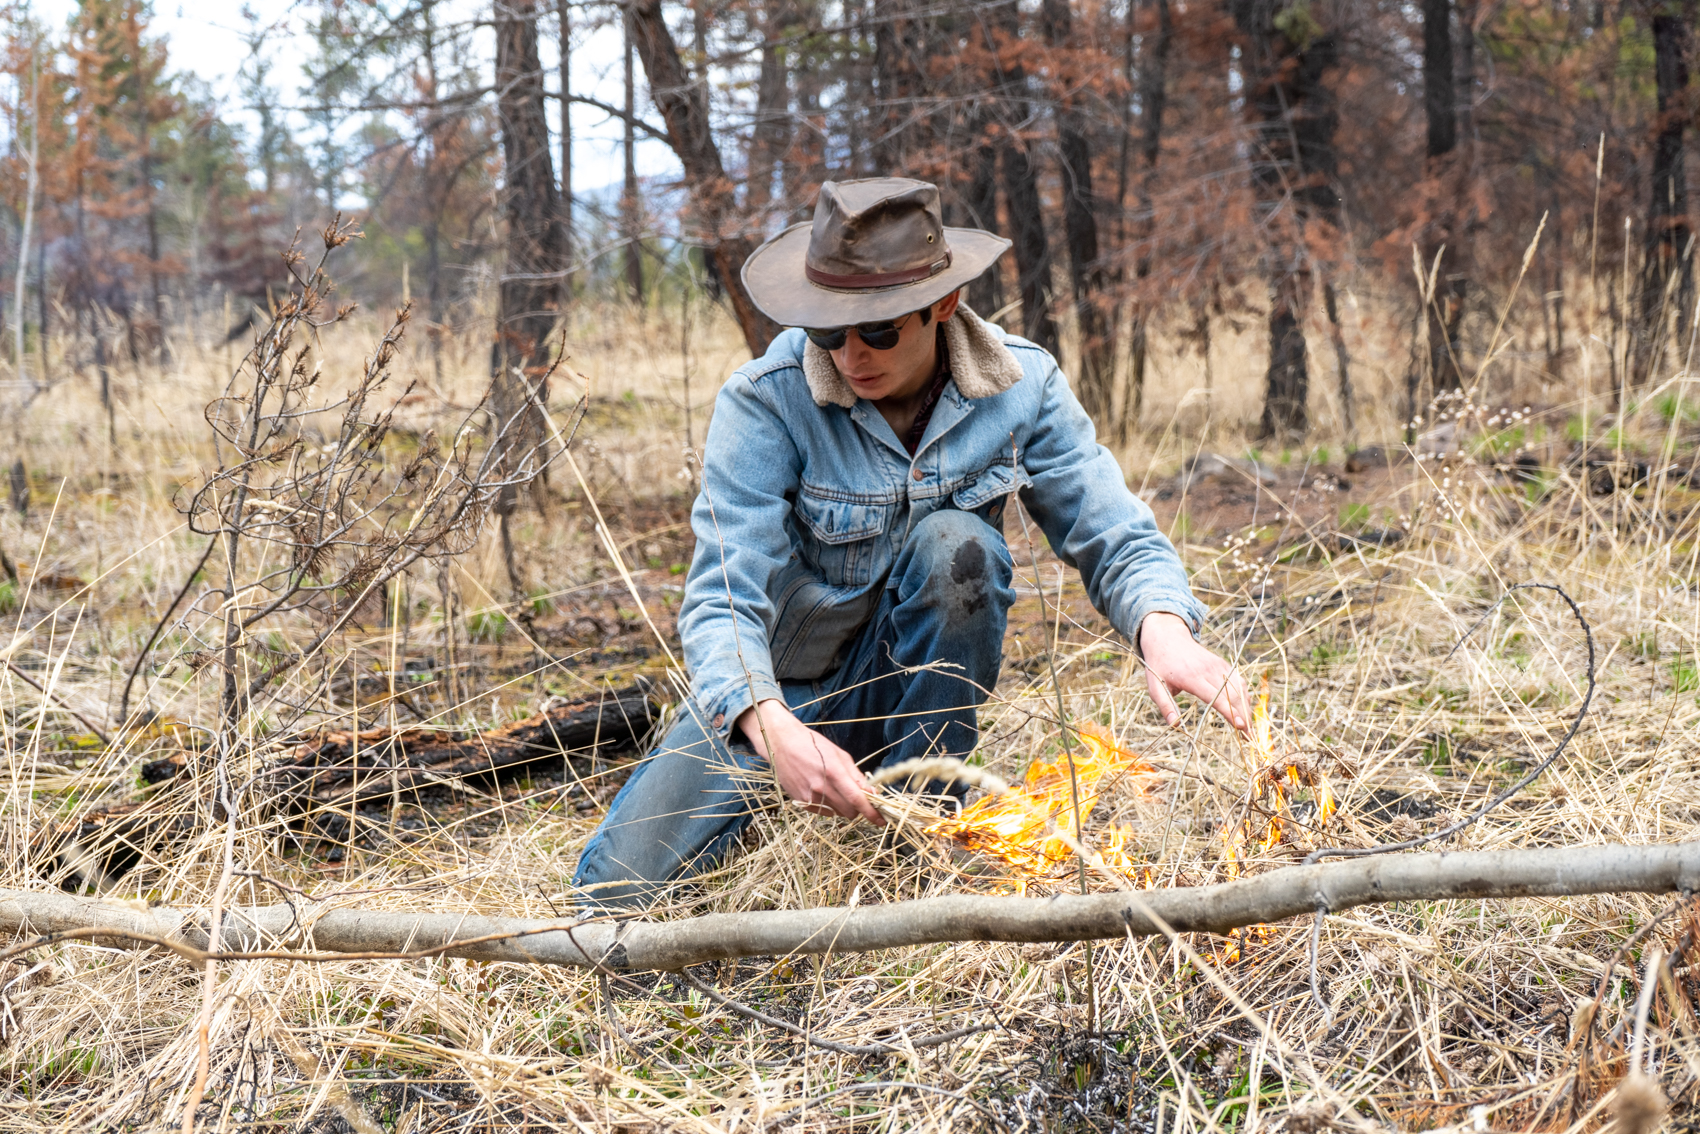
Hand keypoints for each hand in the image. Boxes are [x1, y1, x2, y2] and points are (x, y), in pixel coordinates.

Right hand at [736, 699, 884, 824]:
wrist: (782, 744)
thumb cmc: (813, 745)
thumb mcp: (839, 755)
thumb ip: (856, 776)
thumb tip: (872, 793)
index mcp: (834, 773)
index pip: (857, 799)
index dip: (871, 812)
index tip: (881, 821)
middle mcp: (821, 788)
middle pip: (849, 811)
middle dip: (857, 808)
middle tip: (857, 798)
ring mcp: (809, 796)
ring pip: (836, 813)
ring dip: (843, 807)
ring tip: (836, 789)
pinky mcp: (800, 802)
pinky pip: (822, 812)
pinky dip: (829, 806)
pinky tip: (823, 791)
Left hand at [1138, 612, 1249, 732]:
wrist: (1167, 638)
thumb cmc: (1159, 665)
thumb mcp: (1155, 686)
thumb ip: (1164, 706)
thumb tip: (1175, 725)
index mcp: (1192, 677)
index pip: (1216, 697)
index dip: (1230, 712)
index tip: (1240, 727)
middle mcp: (1209, 670)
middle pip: (1233, 694)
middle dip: (1243, 716)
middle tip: (1249, 738)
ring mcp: (1218, 665)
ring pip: (1239, 688)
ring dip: (1247, 707)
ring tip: (1249, 729)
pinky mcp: (1222, 663)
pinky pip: (1238, 681)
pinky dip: (1244, 696)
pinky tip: (1245, 711)